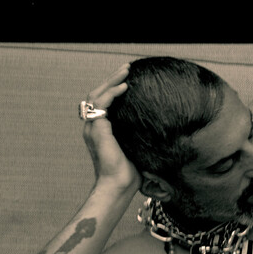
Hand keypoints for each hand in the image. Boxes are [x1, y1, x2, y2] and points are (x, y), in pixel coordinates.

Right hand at [83, 64, 140, 193]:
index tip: (128, 78)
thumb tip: (159, 125)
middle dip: (111, 79)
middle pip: (97, 94)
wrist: (120, 184)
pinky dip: (112, 93)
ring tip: (126, 71)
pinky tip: (125, 88)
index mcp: (100, 130)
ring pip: (97, 95)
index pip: (102, 102)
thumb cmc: (131, 170)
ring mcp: (93, 128)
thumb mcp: (136, 146)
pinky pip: (101, 104)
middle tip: (126, 68)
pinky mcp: (97, 130)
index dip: (112, 88)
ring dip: (111, 81)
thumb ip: (138, 133)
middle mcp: (93, 127)